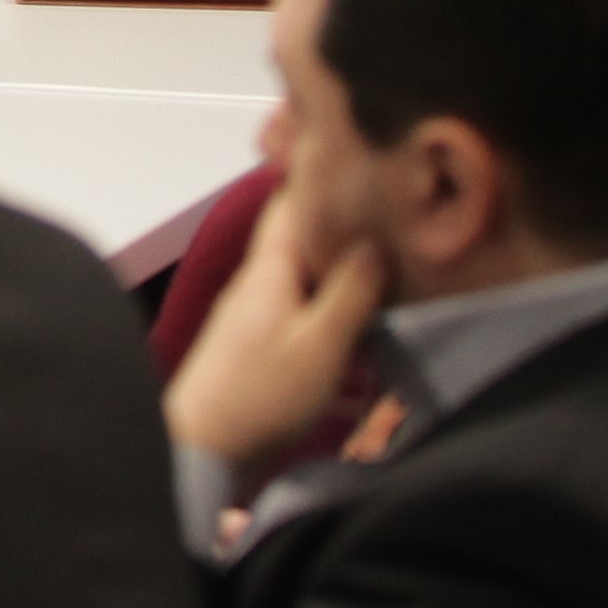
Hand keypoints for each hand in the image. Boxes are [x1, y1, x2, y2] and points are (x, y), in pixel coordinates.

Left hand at [164, 178, 386, 475]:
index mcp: (269, 266)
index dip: (324, 176)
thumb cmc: (264, 391)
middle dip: (349, 232)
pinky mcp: (259, 346)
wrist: (203, 448)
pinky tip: (366, 331)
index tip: (366, 159)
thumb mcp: (322, 340)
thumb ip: (351, 288)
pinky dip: (335, 316)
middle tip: (404, 223)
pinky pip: (305, 316)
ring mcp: (255, 313)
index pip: (292, 200)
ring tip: (398, 273)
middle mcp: (258, 281)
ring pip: (309, 281)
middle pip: (306, 241)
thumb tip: (376, 238)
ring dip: (347, 278)